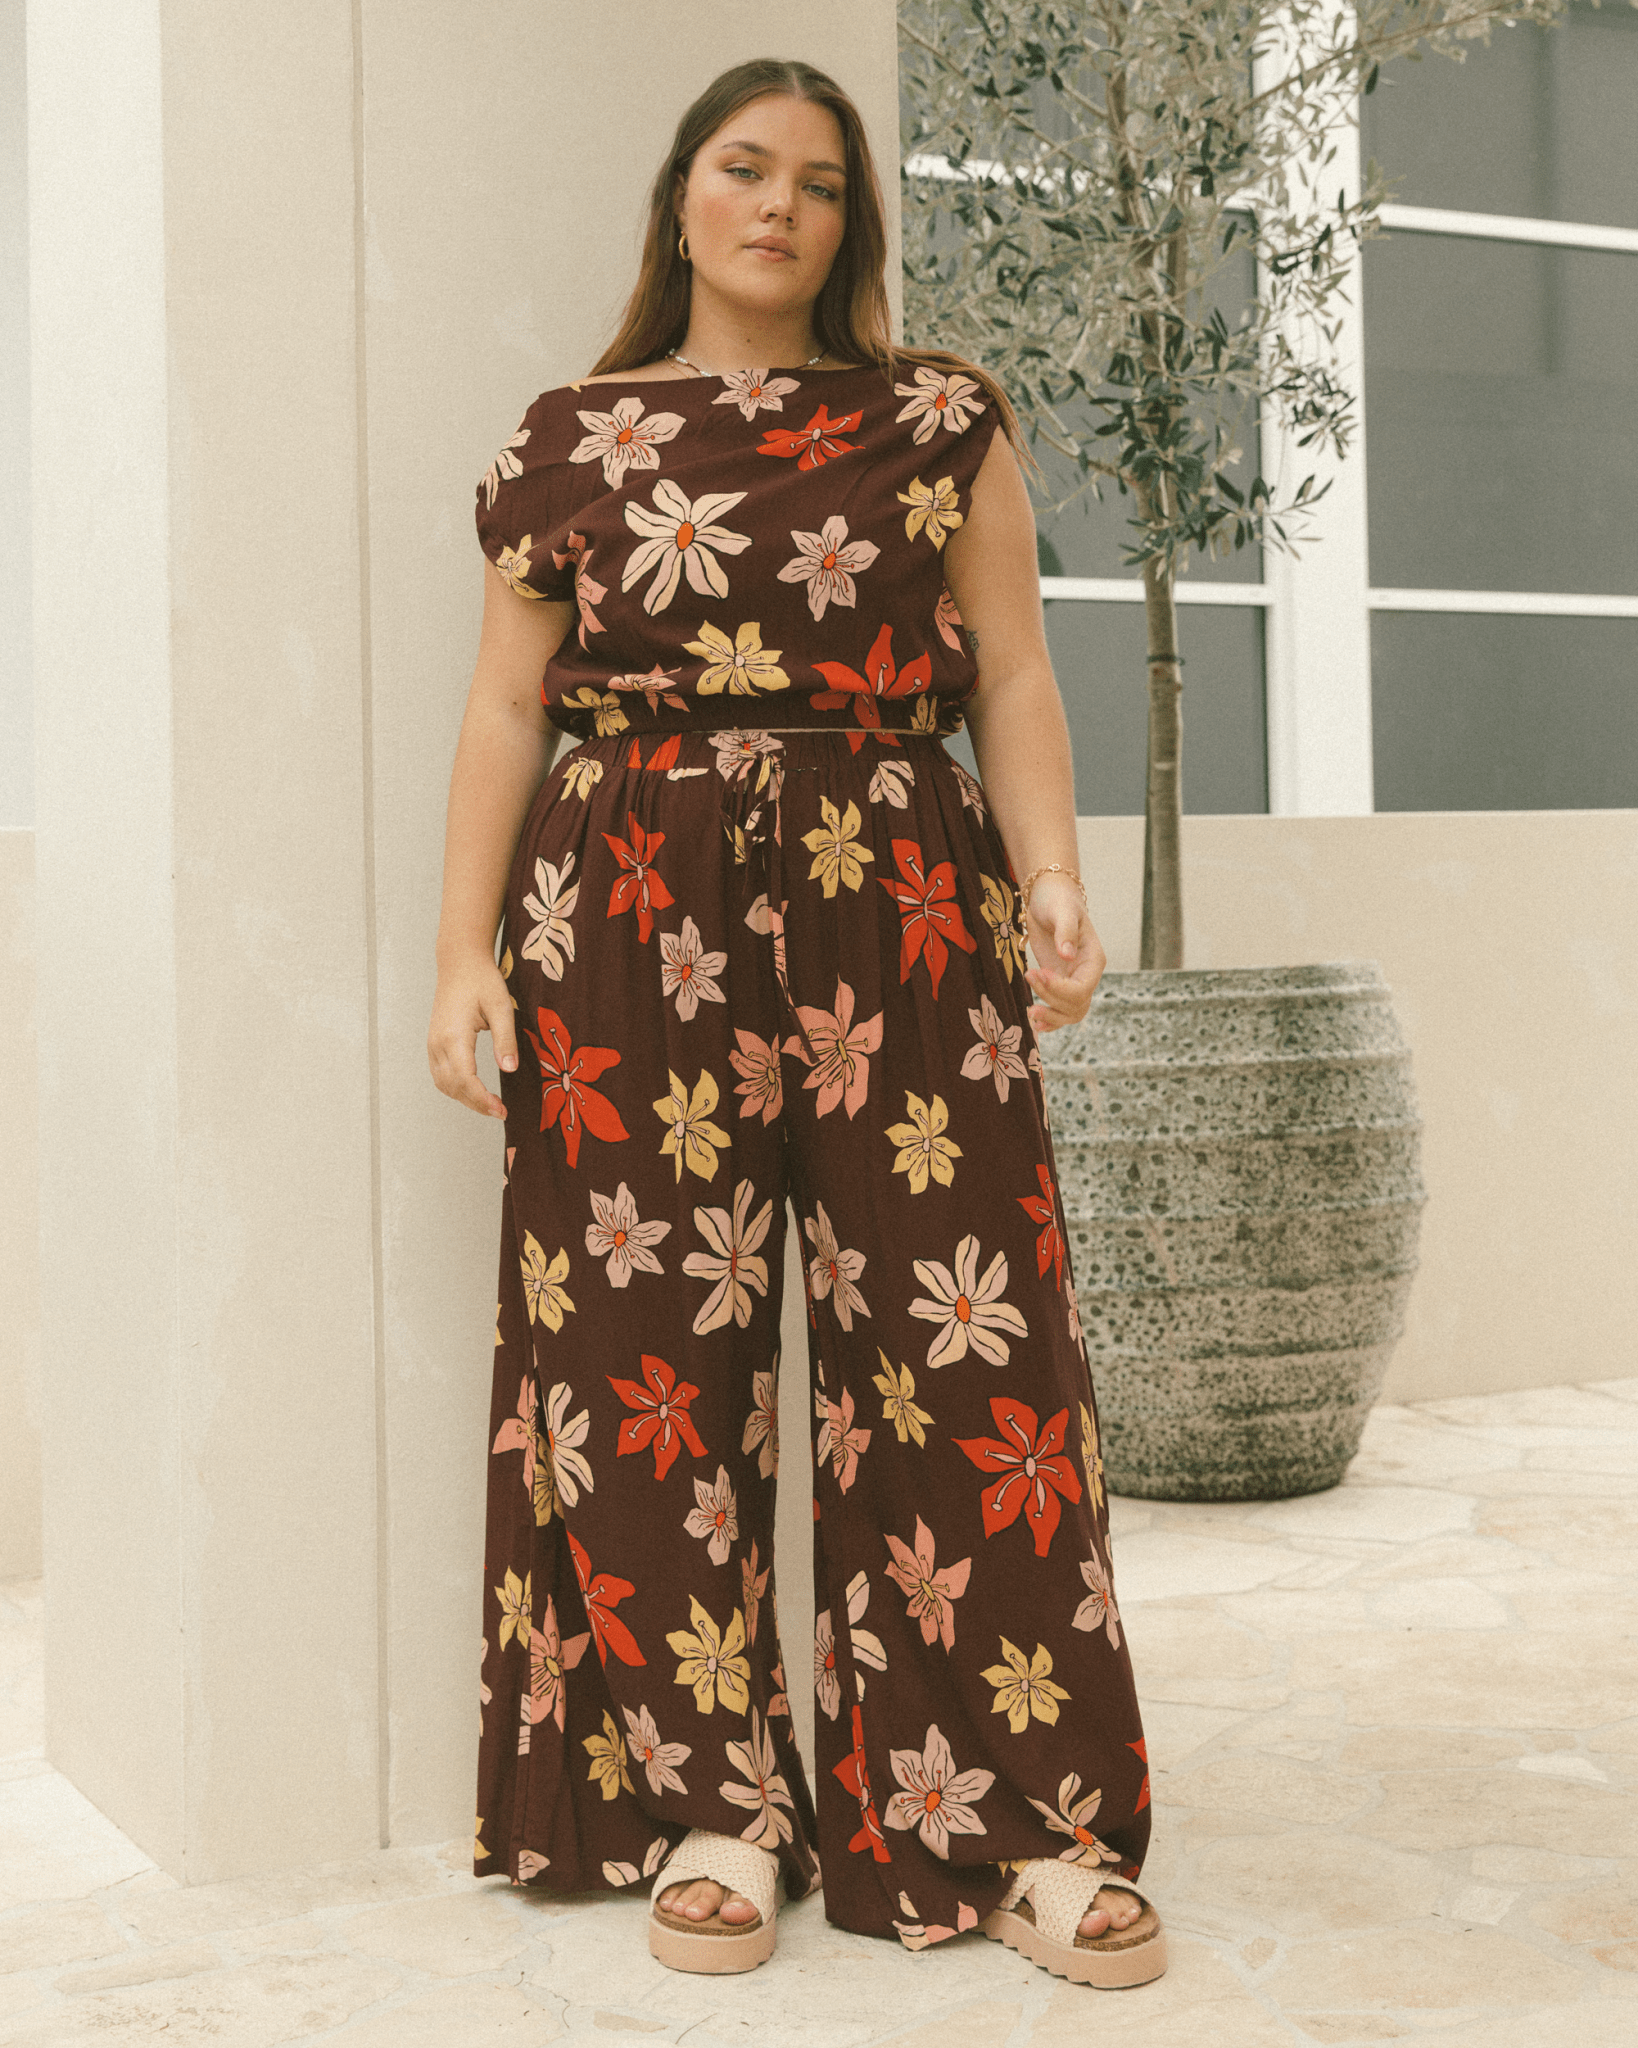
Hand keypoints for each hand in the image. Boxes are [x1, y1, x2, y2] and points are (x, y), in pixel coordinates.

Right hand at [428, 952, 518, 1118]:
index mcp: (454, 1036)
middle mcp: (437, 1043)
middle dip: (476, 1104)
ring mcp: (432, 1043)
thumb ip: (505, 1040)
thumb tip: (509, 1070)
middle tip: (501, 1112)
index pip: (466, 1079)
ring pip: (443, 1084)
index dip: (483, 1100)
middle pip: (453, 1087)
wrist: (460, 962)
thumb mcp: (501, 1007)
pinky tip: (474, 1091)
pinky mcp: (434, 1042)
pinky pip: (440, 1074)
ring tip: (489, 1105)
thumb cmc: (482, 980)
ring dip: (465, 1099)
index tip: (501, 1111)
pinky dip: (455, 1088)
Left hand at [1023, 874, 1106, 1031]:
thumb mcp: (1061, 911)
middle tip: (1029, 976)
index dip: (1060, 988)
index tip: (1038, 972)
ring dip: (1051, 1016)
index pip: (1083, 988)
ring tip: (1030, 1012)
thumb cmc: (1057, 900)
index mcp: (1093, 959)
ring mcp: (1073, 981)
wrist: (1048, 898)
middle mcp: (1086, 974)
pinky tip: (1036, 1023)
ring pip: (1070, 1013)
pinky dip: (1051, 1020)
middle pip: (1076, 1004)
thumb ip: (1065, 931)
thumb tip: (1067, 955)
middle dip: (1051, 998)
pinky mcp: (1058, 984)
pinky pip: (1061, 1011)